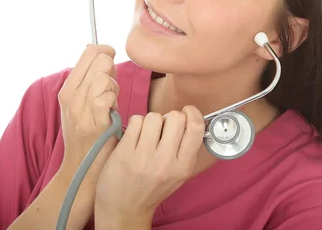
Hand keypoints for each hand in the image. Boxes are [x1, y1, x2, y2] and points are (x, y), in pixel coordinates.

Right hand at [57, 44, 119, 185]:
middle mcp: (70, 96)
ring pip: (104, 77)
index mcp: (67, 89)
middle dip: (112, 71)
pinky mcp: (92, 123)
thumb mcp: (83, 103)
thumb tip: (98, 47)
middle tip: (111, 91)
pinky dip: (114, 103)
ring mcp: (80, 110)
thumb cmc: (90, 135)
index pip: (89, 51)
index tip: (111, 66)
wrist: (82, 170)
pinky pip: (107, 97)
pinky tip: (111, 115)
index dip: (106, 52)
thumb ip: (91, 77)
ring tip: (111, 105)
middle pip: (100, 60)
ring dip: (114, 89)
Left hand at [94, 106, 205, 225]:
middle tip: (162, 129)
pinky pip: (136, 120)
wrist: (125, 208)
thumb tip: (191, 118)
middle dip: (169, 118)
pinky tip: (134, 137)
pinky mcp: (124, 152)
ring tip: (146, 135)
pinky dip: (136, 124)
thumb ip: (186, 149)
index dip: (192, 113)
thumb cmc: (153, 188)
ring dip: (150, 121)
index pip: (196, 128)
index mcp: (183, 167)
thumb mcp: (179, 174)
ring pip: (154, 116)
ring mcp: (144, 156)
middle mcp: (165, 161)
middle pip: (176, 117)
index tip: (186, 112)